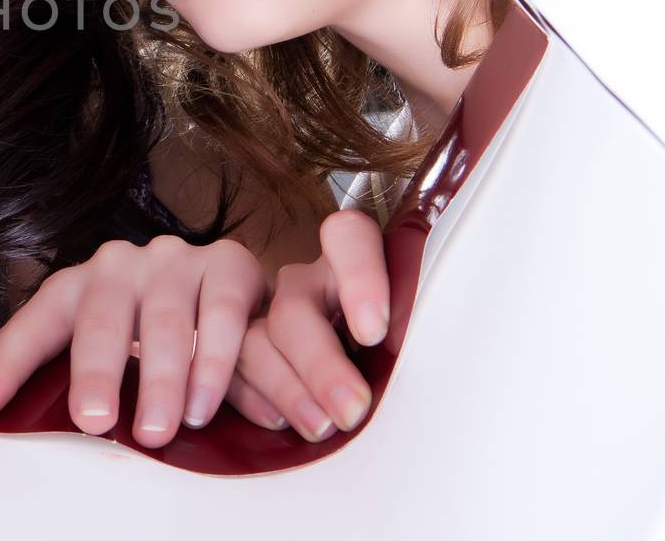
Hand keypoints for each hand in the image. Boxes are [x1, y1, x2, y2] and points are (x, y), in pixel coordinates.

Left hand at [0, 236, 265, 448]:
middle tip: (93, 419)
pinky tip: (203, 405)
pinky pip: (220, 312)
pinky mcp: (228, 262)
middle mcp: (119, 265)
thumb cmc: (158, 336)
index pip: (36, 322)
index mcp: (77, 286)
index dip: (7, 363)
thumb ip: (85, 382)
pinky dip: (212, 362)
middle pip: (101, 318)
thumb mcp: (114, 356)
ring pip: (163, 319)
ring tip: (157, 430)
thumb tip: (19, 421)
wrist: (231, 291)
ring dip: (160, 379)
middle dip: (95, 372)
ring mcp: (173, 260)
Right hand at [227, 209, 388, 441]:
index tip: (375, 332)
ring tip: (319, 428)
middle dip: (321, 362)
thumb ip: (410, 339)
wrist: (361, 395)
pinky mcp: (237, 353)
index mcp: (349, 265)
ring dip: (286, 387)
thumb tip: (433, 370)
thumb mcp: (407, 342)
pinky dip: (252, 397)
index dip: (359, 276)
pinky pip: (230, 369)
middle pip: (295, 307)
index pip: (348, 236)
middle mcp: (305, 287)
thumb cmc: (394, 364)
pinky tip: (277, 422)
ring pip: (257, 340)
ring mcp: (265, 318)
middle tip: (352, 409)